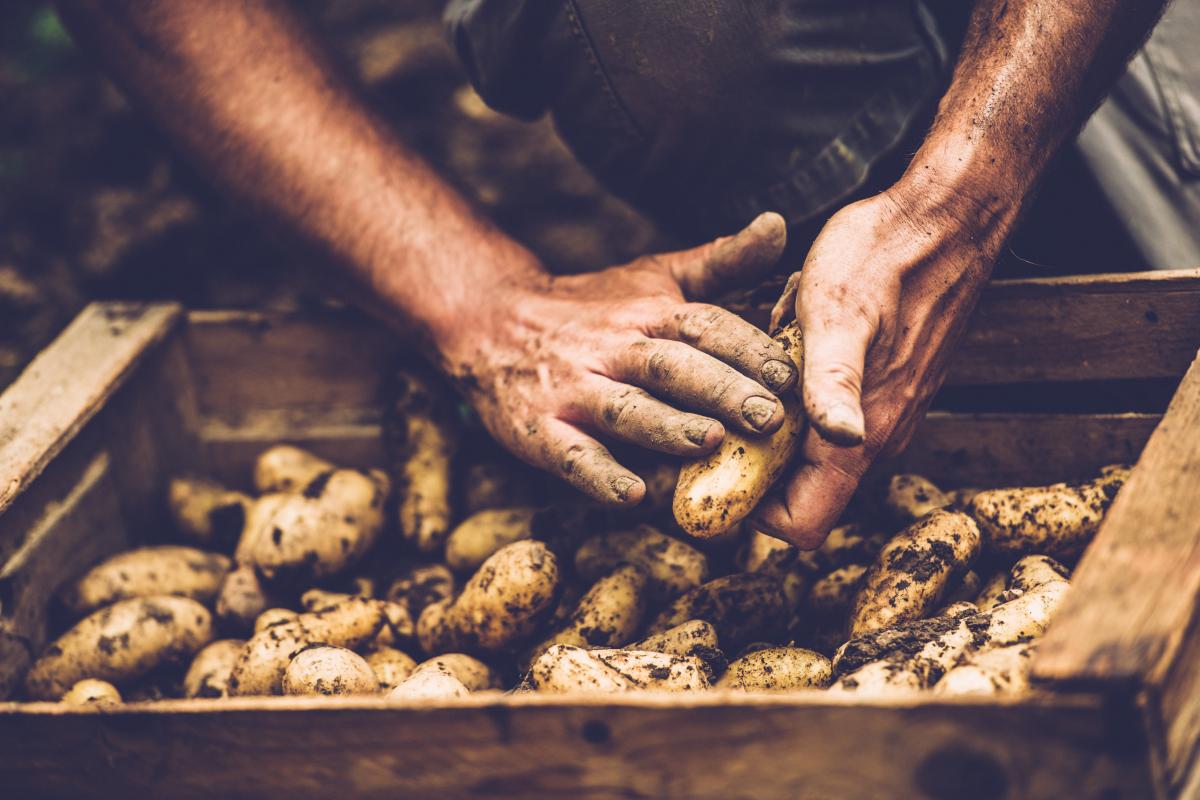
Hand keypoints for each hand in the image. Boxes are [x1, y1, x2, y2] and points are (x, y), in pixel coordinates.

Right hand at [437, 212, 797, 503]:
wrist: (489, 322)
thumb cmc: (592, 307)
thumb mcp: (654, 276)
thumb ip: (720, 260)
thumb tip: (780, 224)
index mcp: (647, 312)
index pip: (702, 325)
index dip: (747, 347)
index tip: (792, 373)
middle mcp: (612, 348)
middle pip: (669, 366)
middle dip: (719, 390)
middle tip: (769, 417)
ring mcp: (573, 390)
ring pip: (624, 408)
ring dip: (665, 426)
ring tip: (708, 442)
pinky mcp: (539, 429)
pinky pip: (571, 455)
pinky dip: (599, 475)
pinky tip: (631, 495)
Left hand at [749, 180, 1015, 546]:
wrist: (939, 220)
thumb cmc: (882, 260)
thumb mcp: (838, 316)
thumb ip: (835, 383)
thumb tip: (842, 440)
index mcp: (863, 434)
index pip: (801, 523)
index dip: (754, 514)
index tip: (716, 473)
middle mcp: (875, 437)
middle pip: (799, 495)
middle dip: (753, 469)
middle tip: (717, 419)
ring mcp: (878, 415)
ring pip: (809, 454)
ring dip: (772, 427)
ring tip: (752, 376)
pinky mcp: (877, 389)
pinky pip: (823, 416)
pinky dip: (793, 398)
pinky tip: (783, 351)